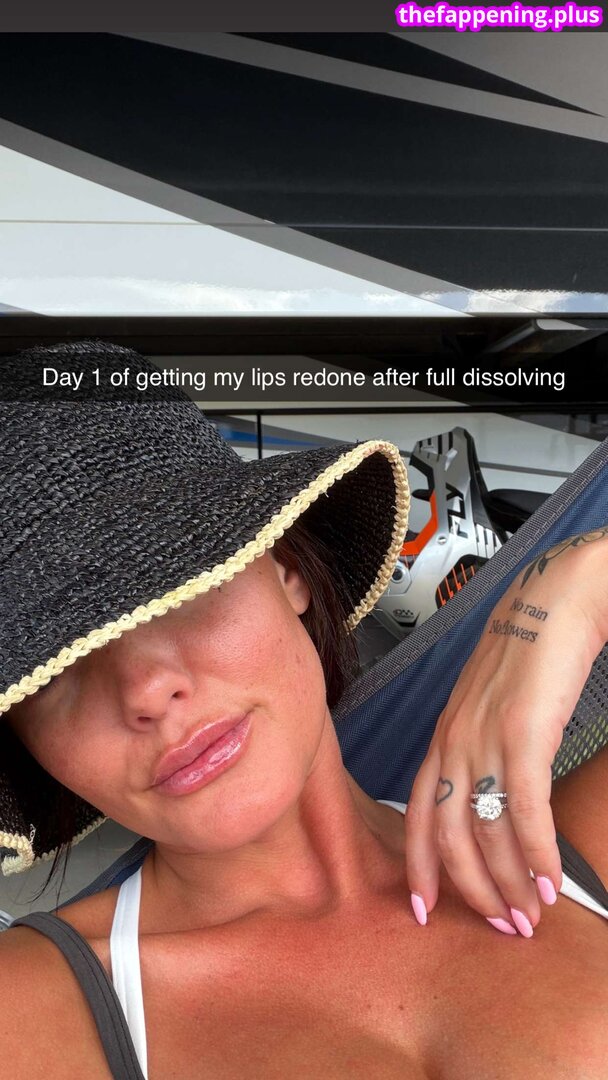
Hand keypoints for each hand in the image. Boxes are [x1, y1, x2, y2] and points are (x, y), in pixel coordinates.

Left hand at [405, 528, 607, 936]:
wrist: (553, 601)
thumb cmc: (526, 651)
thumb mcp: (489, 705)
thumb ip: (481, 747)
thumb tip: (493, 797)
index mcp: (443, 735)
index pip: (414, 813)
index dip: (419, 866)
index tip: (424, 908)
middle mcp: (454, 740)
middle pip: (447, 835)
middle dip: (473, 890)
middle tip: (502, 927)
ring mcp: (485, 738)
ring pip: (485, 831)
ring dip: (509, 883)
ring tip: (530, 918)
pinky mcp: (523, 733)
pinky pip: (525, 809)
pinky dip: (537, 853)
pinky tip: (552, 881)